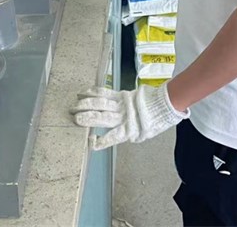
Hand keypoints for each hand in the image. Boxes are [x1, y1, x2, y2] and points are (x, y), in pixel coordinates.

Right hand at [70, 84, 188, 149]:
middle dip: (86, 118)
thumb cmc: (152, 122)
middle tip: (73, 119)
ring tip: (74, 106)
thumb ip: (126, 135)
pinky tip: (84, 92)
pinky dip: (94, 92)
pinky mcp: (121, 94)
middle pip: (101, 118)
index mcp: (129, 131)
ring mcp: (121, 105)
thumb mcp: (140, 135)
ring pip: (101, 104)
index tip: (90, 144)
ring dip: (86, 104)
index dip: (101, 141)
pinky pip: (105, 93)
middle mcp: (123, 117)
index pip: (112, 138)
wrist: (163, 105)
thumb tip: (112, 135)